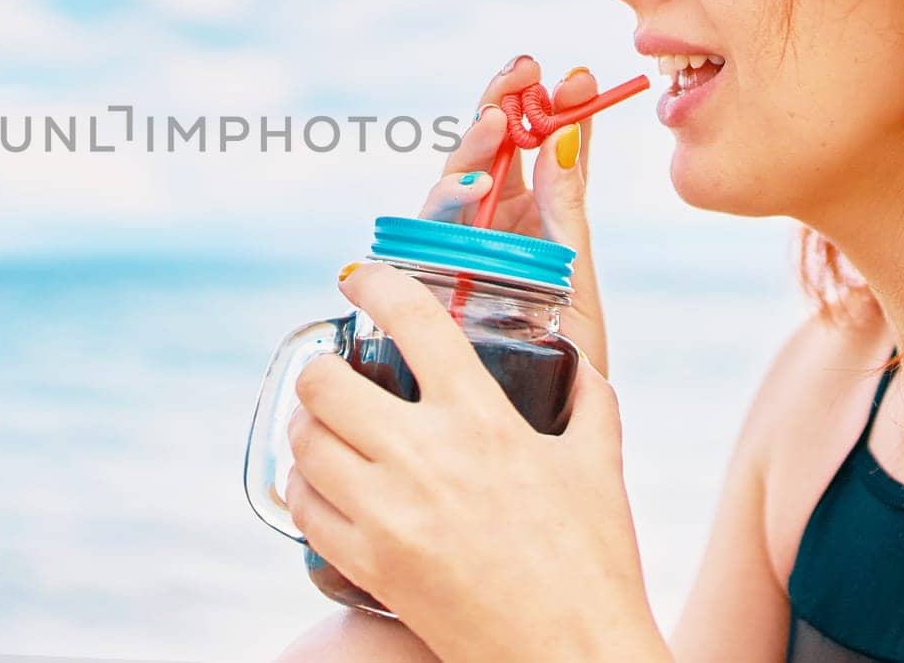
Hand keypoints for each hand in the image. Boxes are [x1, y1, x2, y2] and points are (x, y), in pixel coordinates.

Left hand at [285, 263, 667, 662]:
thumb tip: (577, 360)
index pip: (413, 320)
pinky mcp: (368, 566)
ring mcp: (389, 515)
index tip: (357, 278)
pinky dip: (304, 489)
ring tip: (323, 428)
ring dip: (306, 428)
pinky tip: (322, 486)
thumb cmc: (595, 566)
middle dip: (320, 369)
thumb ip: (587, 400)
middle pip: (324, 384)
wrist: (571, 660)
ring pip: (303, 444)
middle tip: (332, 372)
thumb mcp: (600, 466)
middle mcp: (425, 458)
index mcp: (482, 420)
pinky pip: (304, 510)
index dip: (374, 283)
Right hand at [418, 55, 608, 374]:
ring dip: (476, 148)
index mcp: (521, 221)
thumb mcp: (578, 281)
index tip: (576, 75)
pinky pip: (426, 234)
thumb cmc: (568, 366)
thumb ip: (567, 212)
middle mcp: (478, 231)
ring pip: (453, 187)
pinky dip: (448, 206)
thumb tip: (573, 134)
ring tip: (502, 118)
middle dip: (502, 108)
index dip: (549, 110)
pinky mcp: (418, 284)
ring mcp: (445, 255)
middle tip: (526, 71)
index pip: (532, 151)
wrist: (542, 435)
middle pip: (484, 155)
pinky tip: (476, 185)